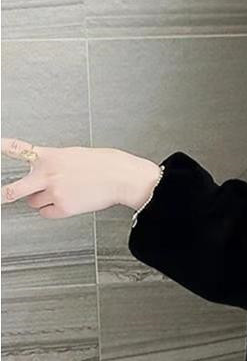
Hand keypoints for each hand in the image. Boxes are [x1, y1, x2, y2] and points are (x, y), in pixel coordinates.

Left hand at [1, 137, 128, 217]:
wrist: (122, 177)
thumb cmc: (106, 164)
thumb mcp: (76, 155)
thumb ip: (56, 163)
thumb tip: (47, 175)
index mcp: (51, 157)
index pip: (18, 150)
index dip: (1, 147)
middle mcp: (48, 174)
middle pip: (13, 191)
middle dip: (6, 196)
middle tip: (2, 197)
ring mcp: (54, 192)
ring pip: (33, 203)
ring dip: (42, 200)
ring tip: (60, 193)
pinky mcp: (64, 208)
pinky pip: (48, 213)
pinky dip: (54, 210)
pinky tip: (68, 202)